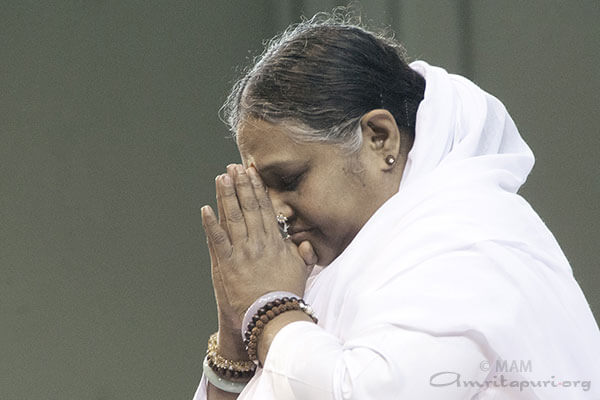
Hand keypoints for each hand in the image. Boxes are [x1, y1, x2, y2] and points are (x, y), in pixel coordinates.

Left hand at [201, 164, 315, 326]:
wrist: (272, 315)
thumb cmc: (287, 295)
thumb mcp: (302, 271)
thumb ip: (303, 254)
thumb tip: (305, 243)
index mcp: (275, 242)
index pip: (265, 209)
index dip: (257, 189)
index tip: (252, 173)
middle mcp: (259, 242)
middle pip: (248, 207)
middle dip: (241, 185)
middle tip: (234, 168)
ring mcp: (242, 252)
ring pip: (233, 218)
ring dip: (226, 196)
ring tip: (221, 178)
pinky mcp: (227, 264)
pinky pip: (217, 240)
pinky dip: (210, 224)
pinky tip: (205, 208)